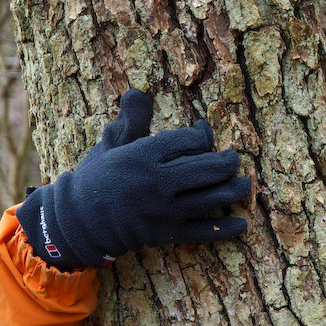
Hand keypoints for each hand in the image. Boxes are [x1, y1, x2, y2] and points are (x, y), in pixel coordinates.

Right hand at [17, 90, 250, 269]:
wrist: (80, 221)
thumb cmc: (100, 177)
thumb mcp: (112, 144)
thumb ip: (132, 120)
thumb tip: (140, 92)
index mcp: (143, 156)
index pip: (187, 141)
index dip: (203, 134)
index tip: (204, 132)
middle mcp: (157, 183)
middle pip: (207, 169)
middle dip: (227, 162)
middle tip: (234, 159)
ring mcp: (165, 211)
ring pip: (211, 199)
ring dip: (234, 191)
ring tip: (244, 184)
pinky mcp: (168, 234)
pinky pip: (204, 232)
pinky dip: (227, 228)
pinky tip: (243, 223)